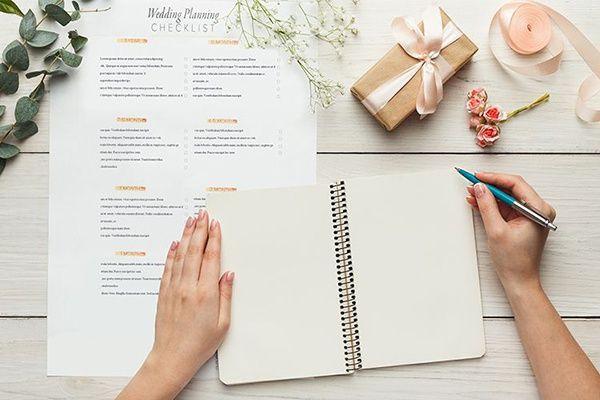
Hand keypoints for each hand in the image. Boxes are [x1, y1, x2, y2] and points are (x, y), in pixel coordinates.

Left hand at [117, 210, 233, 399]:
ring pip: (180, 256)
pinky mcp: (164, 294)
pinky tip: (175, 244)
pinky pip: (168, 268)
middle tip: (202, 214)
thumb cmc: (199, 343)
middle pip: (194, 251)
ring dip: (186, 236)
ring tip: (190, 221)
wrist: (172, 357)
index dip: (213, 238)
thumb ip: (226, 295)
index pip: (210, 257)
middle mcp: (188, 287)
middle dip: (199, 230)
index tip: (215, 224)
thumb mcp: (223, 322)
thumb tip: (228, 274)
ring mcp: (174, 289)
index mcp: (206, 293)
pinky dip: (172, 253)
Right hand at [465, 172, 555, 294]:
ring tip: (471, 192)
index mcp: (539, 210)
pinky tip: (477, 201)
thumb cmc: (514, 261)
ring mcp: (530, 215)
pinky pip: (505, 206)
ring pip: (507, 196)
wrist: (519, 280)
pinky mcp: (522, 220)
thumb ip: (487, 206)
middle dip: (490, 185)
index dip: (494, 178)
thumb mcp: (496, 230)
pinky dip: (491, 204)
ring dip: (489, 194)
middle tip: (471, 182)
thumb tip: (480, 188)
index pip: (515, 184)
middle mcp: (538, 210)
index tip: (478, 176)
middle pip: (511, 188)